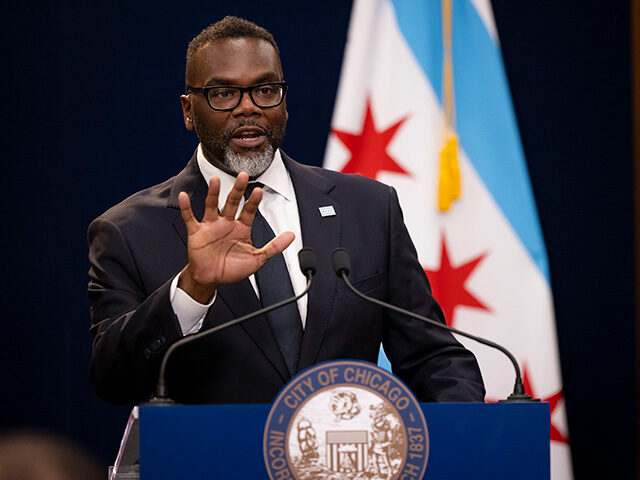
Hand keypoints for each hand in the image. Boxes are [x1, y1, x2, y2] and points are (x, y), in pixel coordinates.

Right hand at [177, 172, 294, 302]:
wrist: (212, 279)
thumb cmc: (233, 268)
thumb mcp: (258, 259)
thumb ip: (274, 247)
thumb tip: (292, 236)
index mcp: (241, 228)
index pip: (249, 210)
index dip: (253, 201)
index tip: (258, 191)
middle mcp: (226, 223)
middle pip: (232, 202)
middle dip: (237, 189)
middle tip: (243, 175)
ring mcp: (211, 226)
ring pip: (212, 205)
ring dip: (213, 193)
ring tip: (215, 180)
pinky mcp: (196, 232)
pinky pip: (190, 218)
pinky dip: (186, 208)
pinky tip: (184, 197)